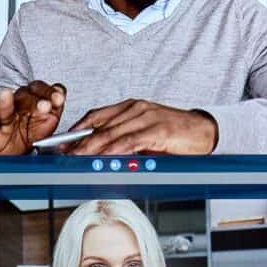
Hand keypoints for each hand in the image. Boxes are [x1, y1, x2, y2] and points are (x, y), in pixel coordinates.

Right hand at [0, 81, 67, 154]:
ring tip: (6, 95)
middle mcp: (19, 105)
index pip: (42, 90)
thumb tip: (59, 99)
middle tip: (45, 106)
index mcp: (34, 100)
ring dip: (6, 102)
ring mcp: (5, 118)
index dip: (51, 92)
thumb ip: (55, 110)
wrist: (16, 154)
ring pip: (5, 108)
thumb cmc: (31, 133)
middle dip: (36, 100)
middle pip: (25, 96)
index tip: (58, 99)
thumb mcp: (48, 122)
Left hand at [60, 99, 217, 155]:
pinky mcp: (157, 130)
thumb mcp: (144, 135)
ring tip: (77, 159)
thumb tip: (101, 156)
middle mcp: (136, 109)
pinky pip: (130, 141)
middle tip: (64, 155)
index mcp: (130, 107)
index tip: (62, 143)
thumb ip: (124, 141)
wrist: (205, 131)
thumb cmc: (175, 134)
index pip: (96, 116)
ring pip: (112, 133)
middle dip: (79, 142)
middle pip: (100, 126)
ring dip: (92, 148)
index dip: (77, 129)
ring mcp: (146, 117)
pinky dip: (114, 150)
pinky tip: (104, 158)